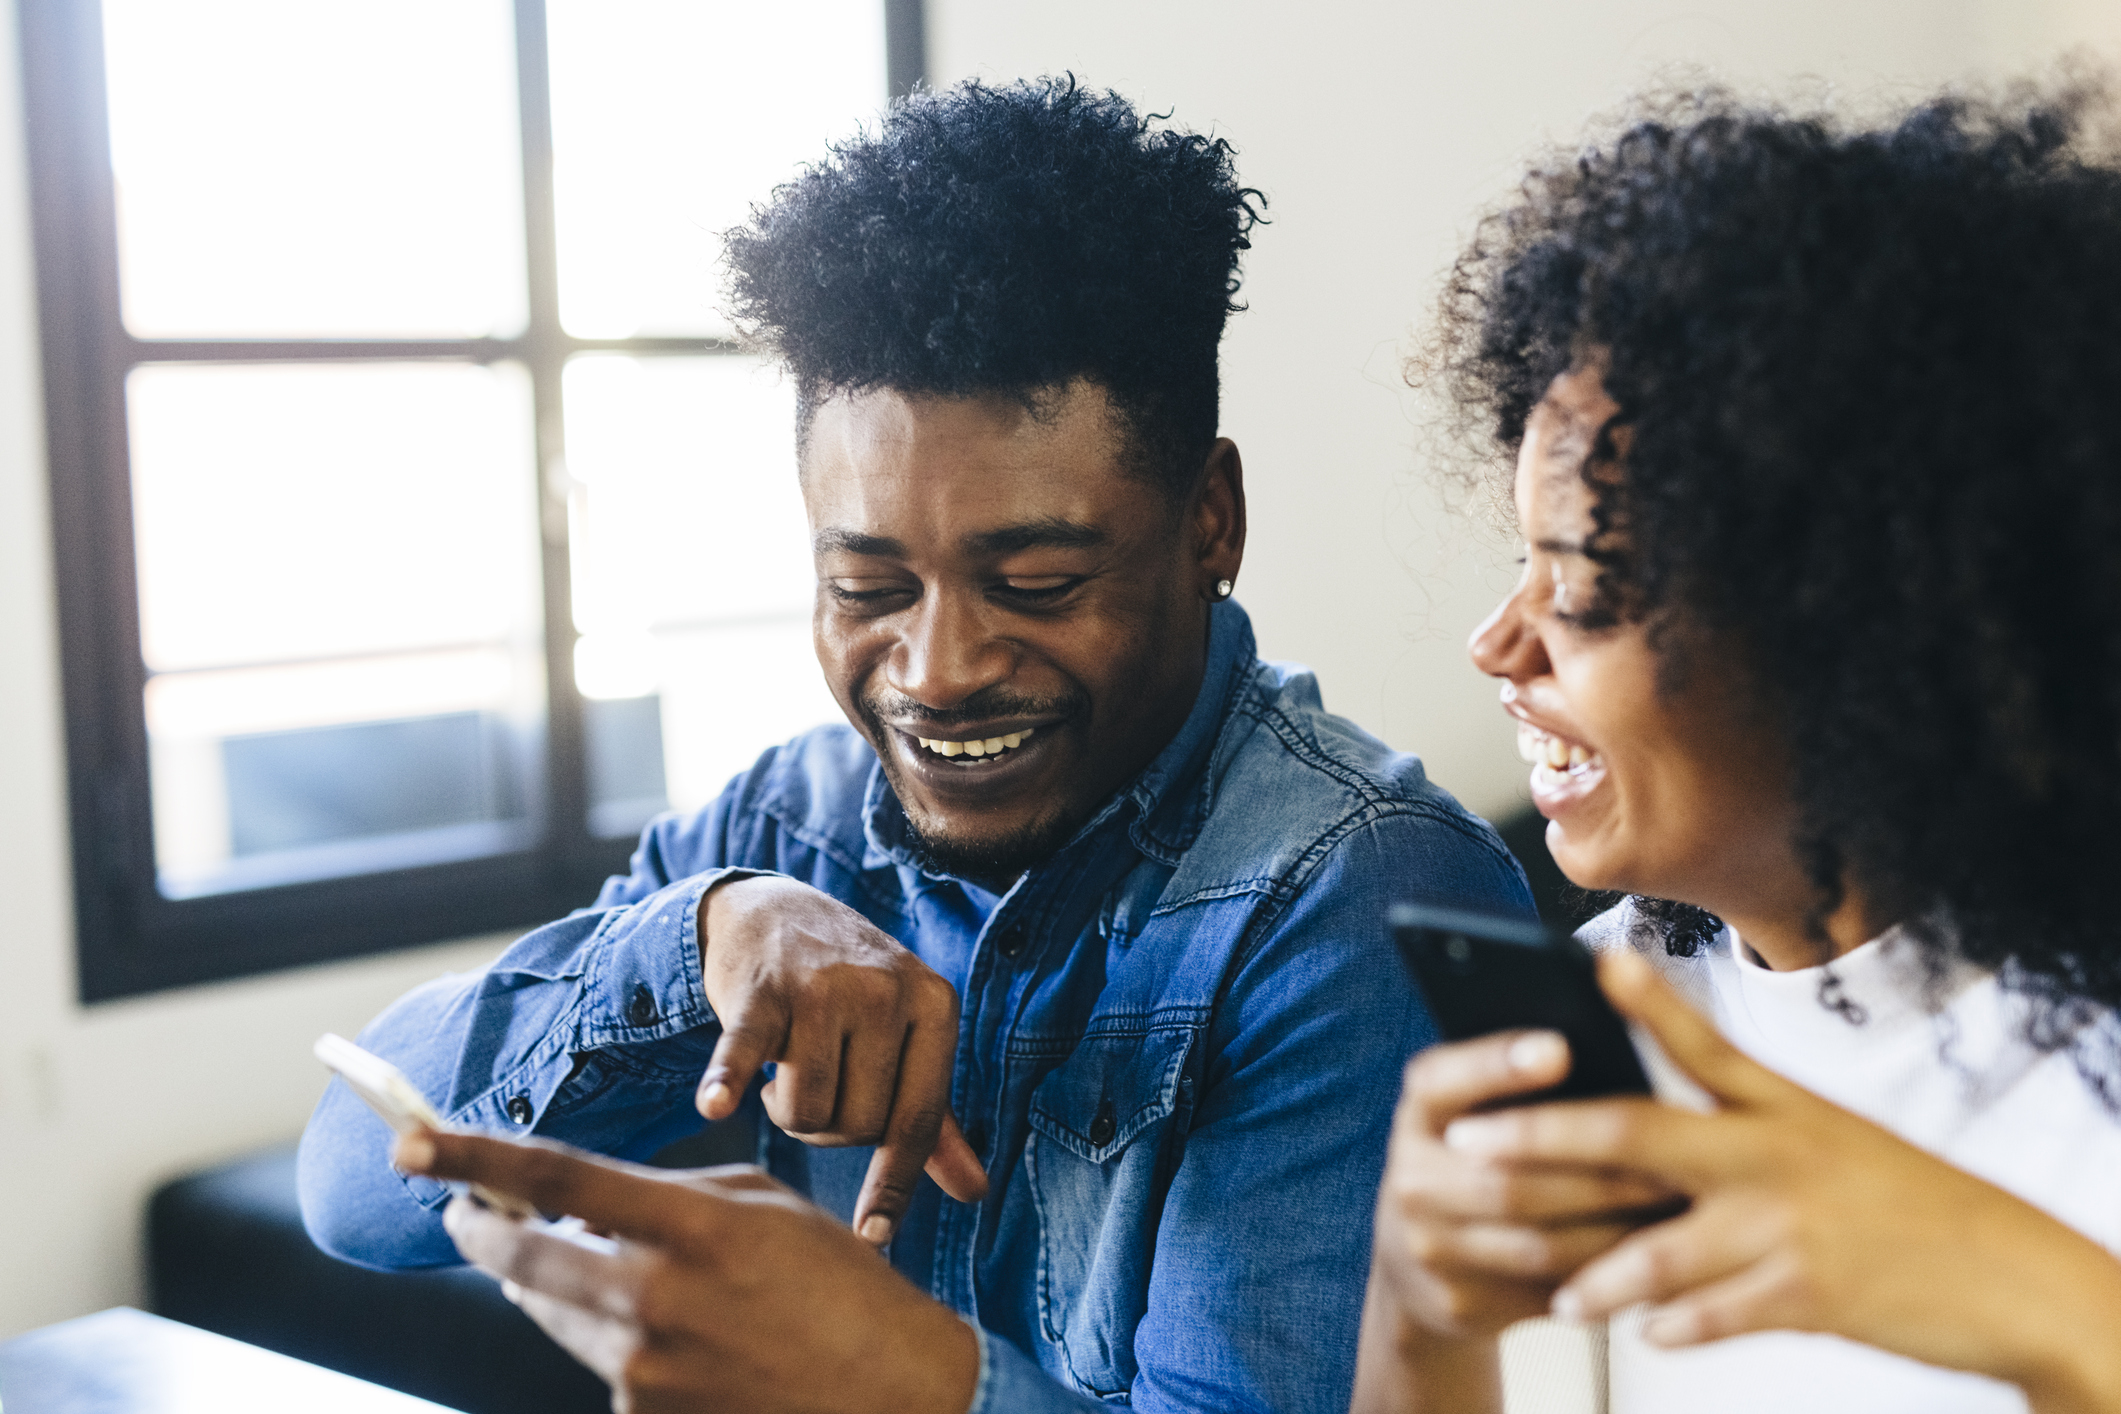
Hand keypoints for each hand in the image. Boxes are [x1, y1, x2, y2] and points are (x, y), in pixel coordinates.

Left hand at [395, 1130, 980, 1413]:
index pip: (557, 1176)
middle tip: (465, 1214)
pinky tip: (671, 1335)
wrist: (891, 1396)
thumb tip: (573, 1206)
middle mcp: (655, 1299)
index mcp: (692, 1226)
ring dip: (544, 1285)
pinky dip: (610, 1340)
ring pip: (551, 1314)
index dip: (475, 1158)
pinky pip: (598, 1365)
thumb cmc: (835, 1286)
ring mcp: (645, 1370)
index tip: (412, 1145)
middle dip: (482, 1233)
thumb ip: (666, 1198)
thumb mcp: (761, 1208)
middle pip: (523, 1259)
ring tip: (580, 1262)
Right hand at [694, 875, 986, 1243]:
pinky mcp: (763, 988)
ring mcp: (825, 986)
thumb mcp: (906, 1039)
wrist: (775, 911)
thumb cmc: (851, 994)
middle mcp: (887, 990)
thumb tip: (975, 1191)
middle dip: (829, 1130)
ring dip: (786, 1111)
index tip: (872, 1235)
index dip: (892, 1182)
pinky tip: (713, 1105)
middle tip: (816, 1089)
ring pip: (805, 1110)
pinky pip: (747, 1053)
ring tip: (787, 1071)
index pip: (917, 1120)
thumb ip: (933, 1118)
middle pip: (856, 1125)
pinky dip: (728, 1082)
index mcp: (935, 1005)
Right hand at [1371, 1024, 1677, 1340]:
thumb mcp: (1474, 1107)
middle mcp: (1412, 1177)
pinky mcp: (1459, 1302)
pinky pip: (1549, 1292)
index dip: (1501, 1065)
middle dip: (1600, 1174)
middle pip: (1511, 1179)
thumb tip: (1606, 1049)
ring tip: (1674, 1216)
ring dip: (1616, 1232)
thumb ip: (1518, 1083)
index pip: (1448, 1079)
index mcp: (1421, 1110)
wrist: (1415, 1258)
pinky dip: (1605, 1277)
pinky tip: (1649, 1261)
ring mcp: (1430, 1248)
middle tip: (1672, 1164)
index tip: (1560, 1048)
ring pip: (1540, 1244)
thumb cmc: (1475, 1156)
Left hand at [1442, 950, 2120, 1412]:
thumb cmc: (1904, 1201)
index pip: (1696, 1040)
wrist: (2010, 1273)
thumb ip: (1743, 1126)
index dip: (1640, 999)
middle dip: (1542, 1138)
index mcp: (1779, 1106)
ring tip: (1559, 1294)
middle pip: (1634, 1134)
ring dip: (1595, 1273)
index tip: (1583, 959)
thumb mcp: (1828, 1138)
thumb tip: (1644, 1131)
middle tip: (1469, 1145)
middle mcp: (1773, 1154)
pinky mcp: (1807, 1295)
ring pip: (1655, 1246)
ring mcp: (1785, 1225)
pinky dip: (1675, 1326)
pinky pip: (1713, 1314)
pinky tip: (1647, 1332)